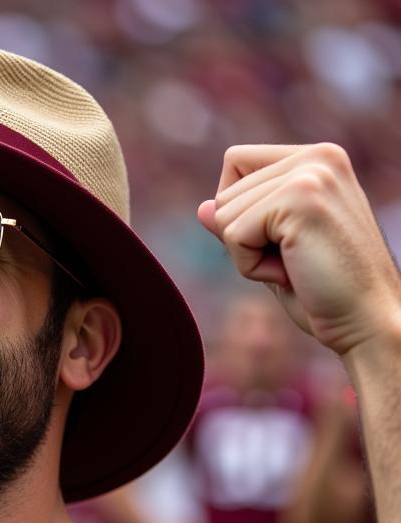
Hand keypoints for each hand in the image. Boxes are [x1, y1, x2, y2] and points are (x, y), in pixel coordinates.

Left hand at [198, 144, 400, 357]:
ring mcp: (312, 173)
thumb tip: (202, 207)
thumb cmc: (322, 292)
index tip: (283, 242)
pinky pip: (233, 236)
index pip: (235, 163)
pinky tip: (293, 273)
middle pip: (224, 194)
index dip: (240, 214)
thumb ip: (241, 224)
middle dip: (244, 240)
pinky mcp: (301, 199)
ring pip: (223, 215)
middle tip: (294, 261)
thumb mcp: (273, 251)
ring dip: (248, 256)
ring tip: (296, 265)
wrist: (366, 320)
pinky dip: (251, 267)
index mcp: (317, 160)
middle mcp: (318, 157)